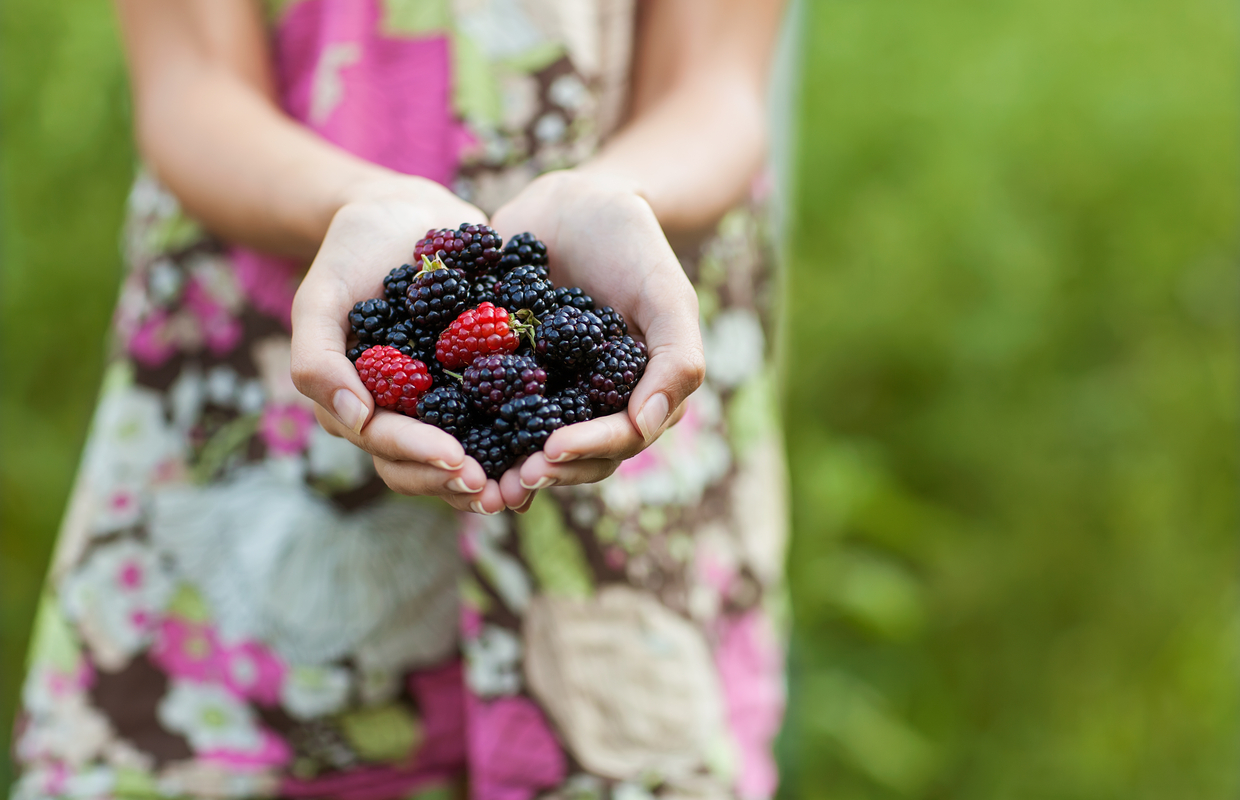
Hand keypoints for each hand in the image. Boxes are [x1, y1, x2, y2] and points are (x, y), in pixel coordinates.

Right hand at [290, 176, 506, 513]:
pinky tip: (558, 439)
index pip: (386, 444)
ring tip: (529, 479)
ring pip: (470, 452)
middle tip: (497, 488)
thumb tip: (356, 418)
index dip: (419, 456)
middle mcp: (406, 411)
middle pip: (427, 464)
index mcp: (363, 402)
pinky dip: (529, 431)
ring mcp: (448, 398)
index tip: (456, 460)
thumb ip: (317, 358)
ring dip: (497, 471)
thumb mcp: (321, 297)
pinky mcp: (487, 376)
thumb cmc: (352, 252)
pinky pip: (508, 412)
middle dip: (459, 479)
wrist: (405, 213)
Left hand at [489, 170, 705, 509]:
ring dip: (502, 465)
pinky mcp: (500, 372)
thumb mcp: (665, 292)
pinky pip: (482, 408)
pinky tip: (436, 435)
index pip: (619, 438)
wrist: (572, 201)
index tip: (552, 450)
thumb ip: (675, 357)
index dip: (588, 451)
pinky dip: (462, 426)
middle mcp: (590, 402)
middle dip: (542, 472)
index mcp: (636, 394)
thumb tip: (648, 425)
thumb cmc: (631, 241)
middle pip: (572, 456)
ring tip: (471, 475)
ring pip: (525, 443)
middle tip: (507, 483)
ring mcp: (545, 391)